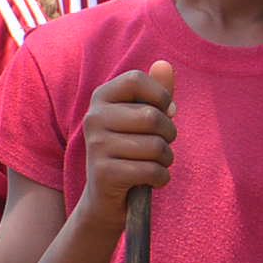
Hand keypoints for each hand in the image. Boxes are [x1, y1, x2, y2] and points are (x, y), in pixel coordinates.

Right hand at [80, 62, 174, 227]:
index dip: (160, 97)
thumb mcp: (141, 121)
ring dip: (166, 160)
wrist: (106, 198)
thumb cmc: (130, 153)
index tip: (164, 113)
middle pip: (152, 117)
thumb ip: (155, 94)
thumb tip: (165, 64)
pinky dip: (160, 178)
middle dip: (169, 135)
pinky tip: (149, 181)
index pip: (136, 79)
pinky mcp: (104, 173)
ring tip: (153, 164)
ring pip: (156, 147)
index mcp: (101, 98)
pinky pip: (152, 171)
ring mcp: (96, 146)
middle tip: (161, 146)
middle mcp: (94, 118)